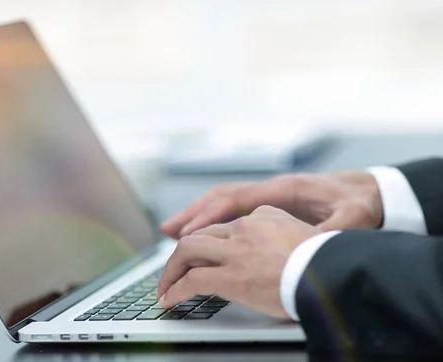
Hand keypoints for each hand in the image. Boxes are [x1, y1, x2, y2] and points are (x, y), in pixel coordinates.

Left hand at [157, 206, 320, 318]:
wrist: (334, 273)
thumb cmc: (326, 261)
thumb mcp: (304, 235)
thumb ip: (285, 232)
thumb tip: (279, 246)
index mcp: (263, 216)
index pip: (226, 226)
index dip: (210, 242)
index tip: (203, 254)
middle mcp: (244, 228)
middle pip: (200, 235)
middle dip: (182, 253)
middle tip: (174, 270)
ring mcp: (235, 251)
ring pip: (188, 251)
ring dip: (172, 270)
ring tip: (166, 287)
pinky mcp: (230, 276)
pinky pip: (191, 281)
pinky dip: (175, 290)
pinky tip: (170, 300)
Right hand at [161, 171, 382, 237]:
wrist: (373, 190)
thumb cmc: (361, 202)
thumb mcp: (353, 219)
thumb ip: (330, 231)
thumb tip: (309, 243)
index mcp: (284, 190)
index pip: (237, 200)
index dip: (210, 215)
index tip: (189, 233)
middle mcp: (271, 188)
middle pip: (222, 197)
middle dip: (192, 213)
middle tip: (167, 231)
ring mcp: (269, 194)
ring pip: (223, 200)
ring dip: (196, 214)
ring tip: (171, 230)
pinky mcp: (271, 203)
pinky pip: (233, 207)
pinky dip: (212, 216)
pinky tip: (203, 229)